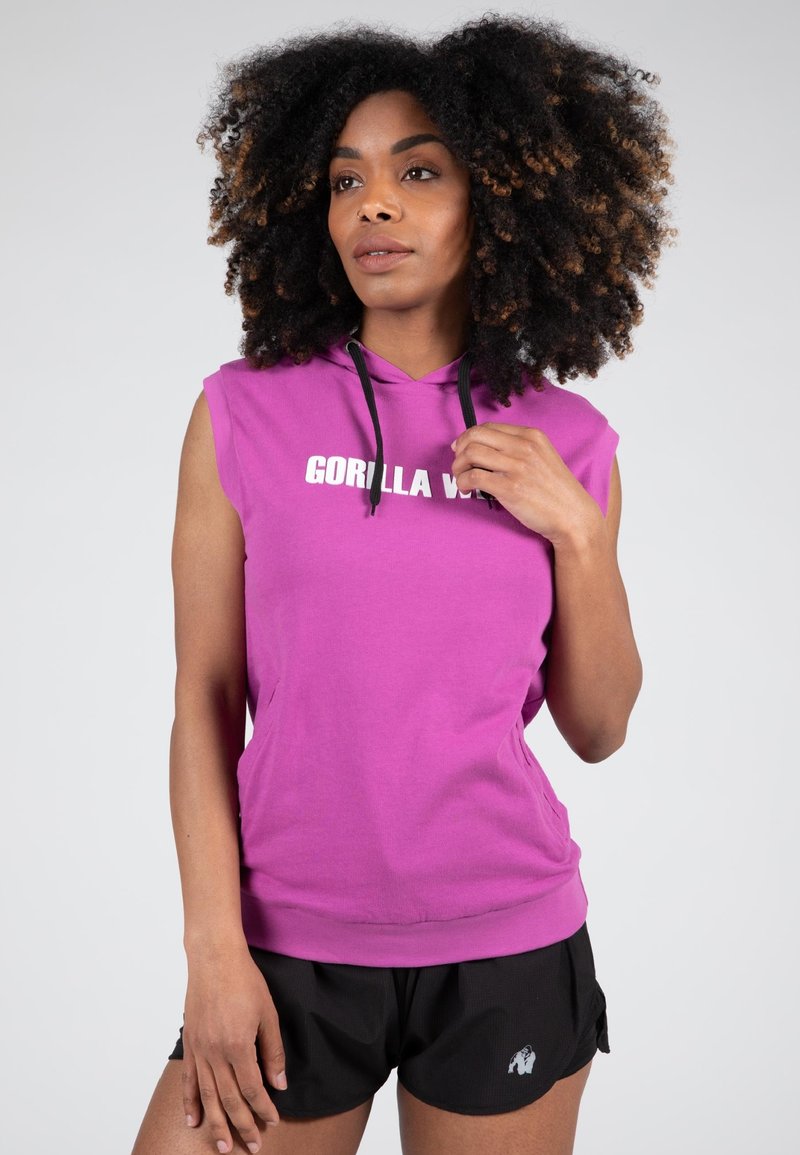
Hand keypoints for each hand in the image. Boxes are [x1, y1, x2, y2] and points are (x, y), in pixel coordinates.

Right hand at [181, 944, 287, 1153]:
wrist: (214, 958)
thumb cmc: (244, 981)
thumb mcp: (268, 1014)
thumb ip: (272, 1051)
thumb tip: (279, 1083)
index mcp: (238, 1046)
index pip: (252, 1089)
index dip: (263, 1109)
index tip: (272, 1122)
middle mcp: (216, 1053)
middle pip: (229, 1099)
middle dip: (242, 1125)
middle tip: (252, 1146)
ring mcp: (200, 1049)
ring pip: (208, 1096)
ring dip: (216, 1123)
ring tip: (223, 1146)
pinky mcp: (190, 1044)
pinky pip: (189, 1079)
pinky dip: (190, 1102)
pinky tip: (193, 1120)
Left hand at [451, 422, 601, 545]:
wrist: (573, 515)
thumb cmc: (556, 491)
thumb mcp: (542, 457)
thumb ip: (518, 449)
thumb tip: (485, 448)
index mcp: (531, 436)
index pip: (488, 427)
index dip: (468, 437)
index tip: (462, 449)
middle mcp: (524, 447)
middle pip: (475, 436)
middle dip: (459, 450)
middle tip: (458, 463)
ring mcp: (517, 466)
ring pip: (471, 454)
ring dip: (458, 466)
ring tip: (461, 478)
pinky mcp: (510, 488)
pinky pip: (473, 477)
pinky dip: (462, 482)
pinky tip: (466, 489)